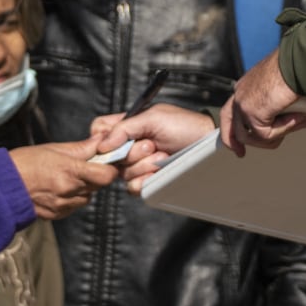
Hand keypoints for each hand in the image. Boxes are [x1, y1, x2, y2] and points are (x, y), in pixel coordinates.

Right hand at [8, 138, 117, 220]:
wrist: (0, 187)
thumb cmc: (24, 162)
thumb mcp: (54, 148)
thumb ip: (81, 148)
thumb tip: (101, 141)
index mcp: (70, 171)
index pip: (106, 175)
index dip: (109, 168)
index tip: (105, 161)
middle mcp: (69, 191)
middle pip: (98, 186)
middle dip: (96, 176)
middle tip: (83, 166)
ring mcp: (63, 206)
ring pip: (87, 198)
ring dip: (84, 188)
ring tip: (66, 177)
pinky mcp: (57, 215)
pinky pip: (74, 206)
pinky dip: (72, 198)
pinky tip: (57, 189)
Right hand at [91, 103, 216, 191]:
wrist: (206, 142)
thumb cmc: (184, 125)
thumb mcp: (153, 118)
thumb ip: (124, 128)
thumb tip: (102, 145)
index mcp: (127, 126)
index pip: (99, 132)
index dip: (101, 139)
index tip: (114, 143)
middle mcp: (129, 146)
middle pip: (109, 157)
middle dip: (133, 152)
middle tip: (152, 144)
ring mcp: (138, 164)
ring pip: (123, 173)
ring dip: (143, 164)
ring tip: (162, 155)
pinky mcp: (148, 180)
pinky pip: (133, 188)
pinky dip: (146, 179)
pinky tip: (160, 169)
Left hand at [220, 47, 305, 156]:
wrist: (299, 62)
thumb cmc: (297, 68)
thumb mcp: (288, 91)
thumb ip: (287, 108)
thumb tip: (302, 120)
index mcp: (248, 85)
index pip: (233, 108)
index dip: (234, 126)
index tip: (237, 140)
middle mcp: (241, 92)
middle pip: (229, 123)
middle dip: (234, 141)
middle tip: (240, 153)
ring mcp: (243, 103)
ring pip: (248, 135)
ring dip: (273, 136)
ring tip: (295, 123)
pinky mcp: (251, 112)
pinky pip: (264, 135)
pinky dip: (283, 130)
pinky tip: (296, 118)